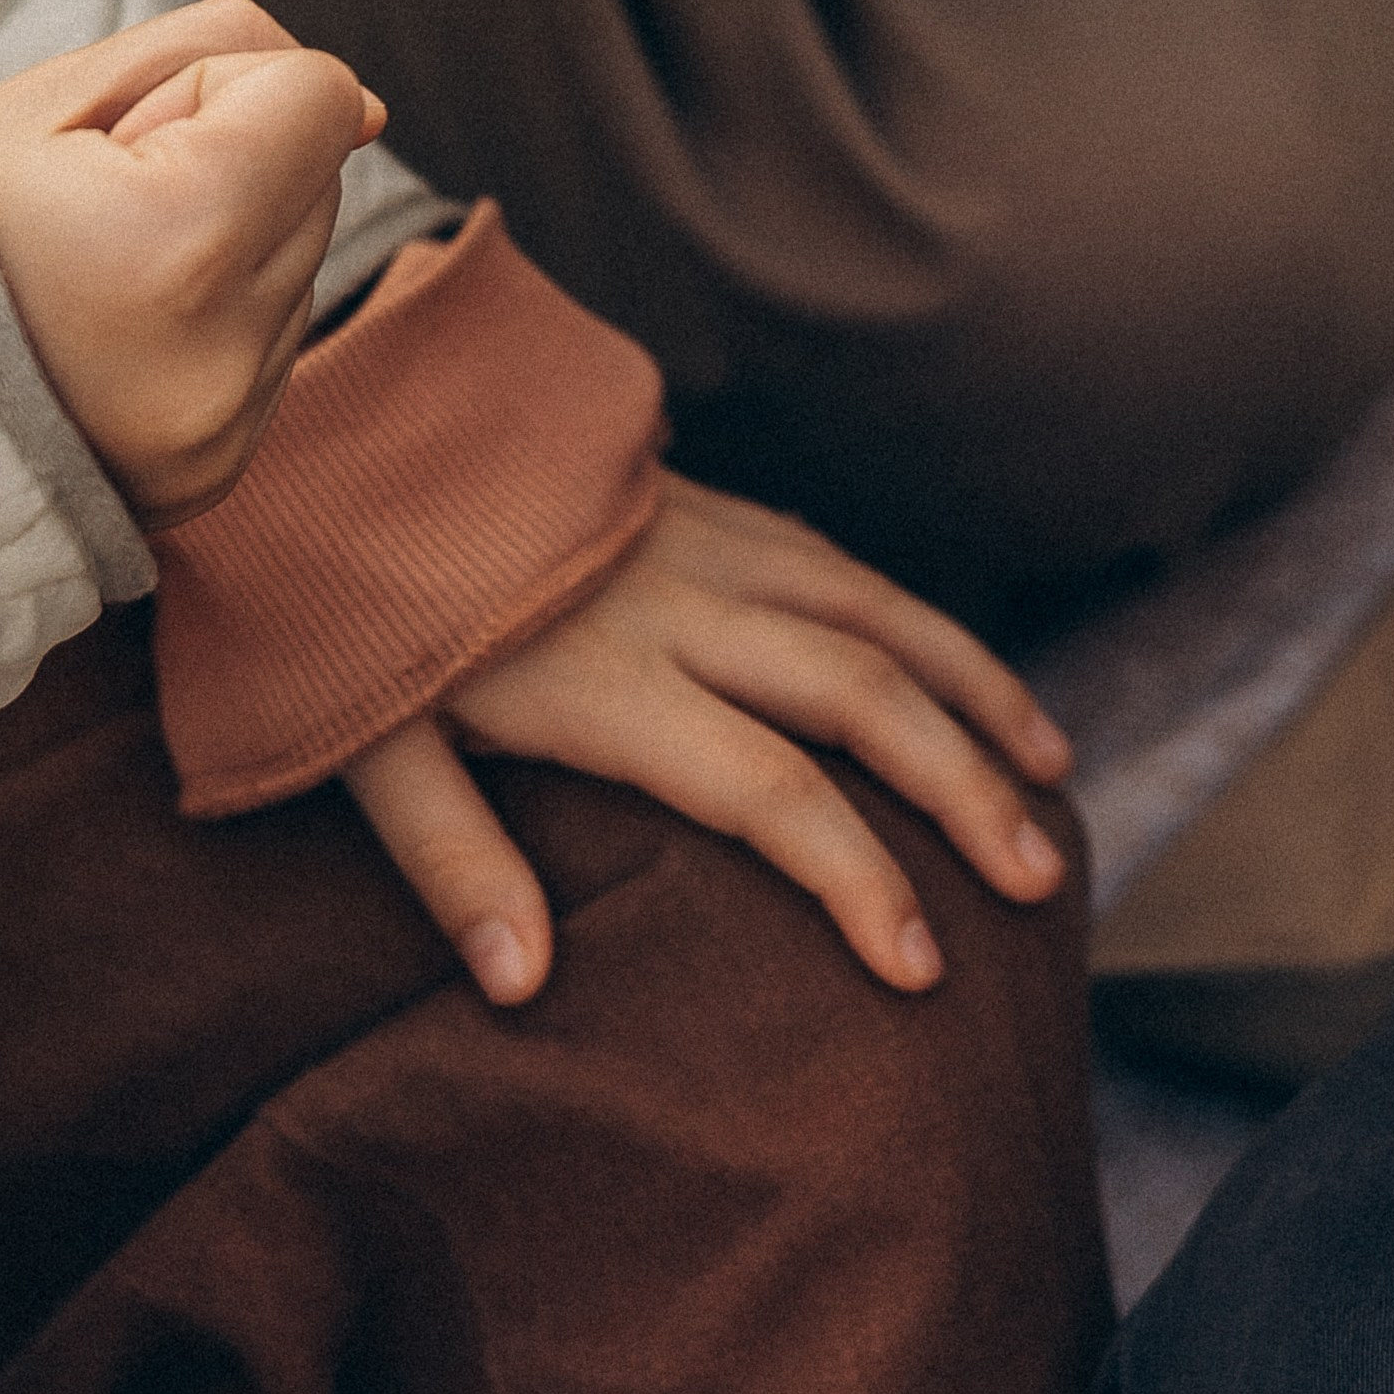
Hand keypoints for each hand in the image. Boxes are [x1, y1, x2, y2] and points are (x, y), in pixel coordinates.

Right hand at [0, 0, 384, 526]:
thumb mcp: (52, 95)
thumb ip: (227, 54)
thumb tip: (361, 107)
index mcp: (181, 244)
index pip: (314, 95)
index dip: (214, 89)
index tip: (114, 141)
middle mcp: (221, 356)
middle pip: (317, 178)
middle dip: (225, 164)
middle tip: (88, 213)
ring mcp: (221, 430)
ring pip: (301, 260)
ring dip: (226, 244)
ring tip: (89, 280)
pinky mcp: (217, 474)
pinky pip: (270, 345)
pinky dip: (212, 321)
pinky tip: (107, 335)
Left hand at [341, 474, 1071, 1002]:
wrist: (349, 405)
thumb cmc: (342, 593)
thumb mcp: (360, 738)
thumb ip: (450, 857)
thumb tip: (524, 987)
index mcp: (608, 677)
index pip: (769, 789)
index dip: (856, 877)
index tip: (921, 964)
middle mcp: (682, 604)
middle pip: (861, 694)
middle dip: (964, 789)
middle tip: (1041, 877)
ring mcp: (704, 540)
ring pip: (877, 609)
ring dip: (973, 690)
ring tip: (1051, 772)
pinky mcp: (705, 502)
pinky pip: (839, 561)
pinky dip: (916, 619)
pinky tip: (955, 672)